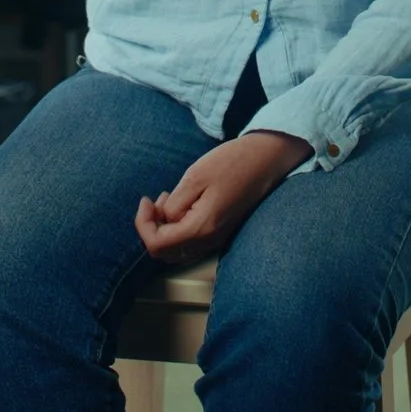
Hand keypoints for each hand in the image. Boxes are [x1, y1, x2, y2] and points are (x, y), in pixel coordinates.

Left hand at [135, 132, 312, 265]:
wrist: (267, 159)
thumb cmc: (233, 163)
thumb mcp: (195, 177)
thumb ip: (175, 204)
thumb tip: (165, 218)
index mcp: (201, 228)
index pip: (157, 244)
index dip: (143, 224)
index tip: (145, 200)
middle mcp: (209, 240)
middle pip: (165, 252)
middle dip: (152, 228)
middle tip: (154, 201)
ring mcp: (217, 238)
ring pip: (177, 249)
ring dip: (164, 228)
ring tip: (168, 199)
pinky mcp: (221, 231)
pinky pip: (191, 241)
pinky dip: (178, 227)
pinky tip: (183, 203)